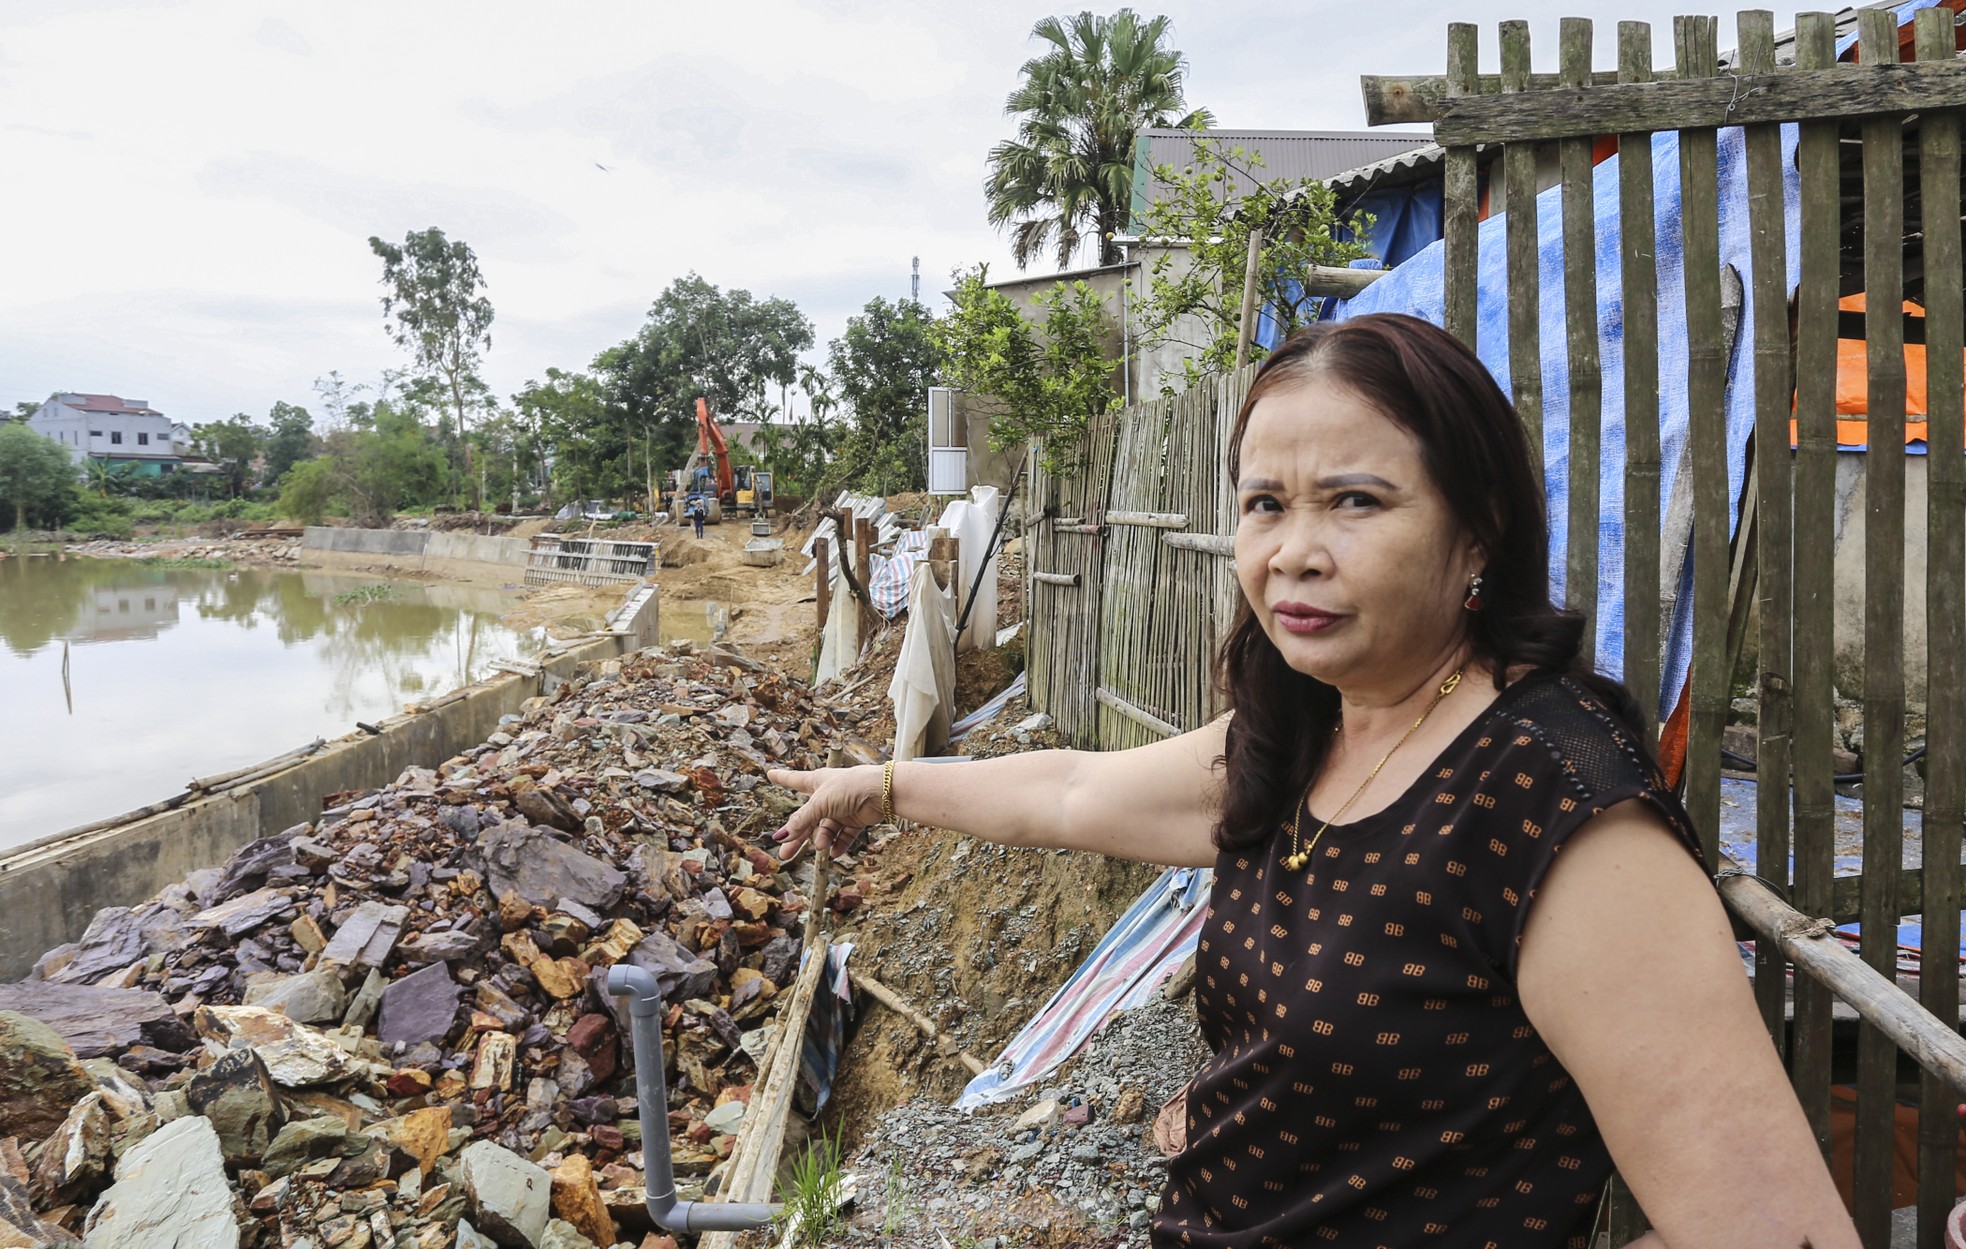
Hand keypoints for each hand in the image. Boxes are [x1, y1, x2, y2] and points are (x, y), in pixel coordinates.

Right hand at [765, 765, 883, 861]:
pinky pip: (844, 835)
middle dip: (797, 837)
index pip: (794, 780)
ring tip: (822, 846)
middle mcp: (828, 796)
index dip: (782, 778)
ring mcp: (842, 808)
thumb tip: (781, 836)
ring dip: (822, 840)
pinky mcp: (856, 819)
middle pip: (807, 819)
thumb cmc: (849, 787)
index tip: (770, 774)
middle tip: (785, 855)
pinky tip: (834, 853)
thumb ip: (801, 821)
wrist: (881, 792)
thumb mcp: (819, 804)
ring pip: (826, 830)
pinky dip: (839, 844)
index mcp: (816, 782)